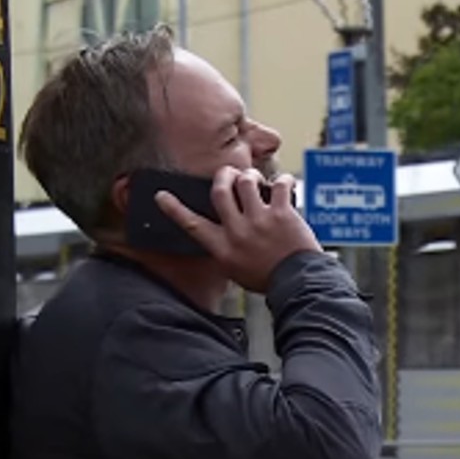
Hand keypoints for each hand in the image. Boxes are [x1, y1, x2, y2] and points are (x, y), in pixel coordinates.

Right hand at [154, 167, 321, 292]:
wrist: (298, 284)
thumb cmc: (268, 279)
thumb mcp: (235, 270)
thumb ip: (225, 250)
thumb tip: (219, 232)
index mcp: (222, 248)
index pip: (192, 225)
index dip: (174, 209)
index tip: (161, 196)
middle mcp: (237, 232)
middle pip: (220, 191)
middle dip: (222, 176)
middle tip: (227, 174)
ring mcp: (259, 221)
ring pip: (245, 182)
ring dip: (249, 175)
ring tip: (255, 179)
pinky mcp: (282, 214)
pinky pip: (279, 185)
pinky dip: (283, 180)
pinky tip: (284, 183)